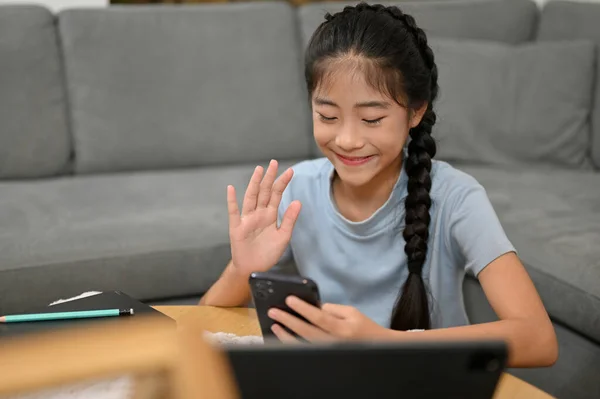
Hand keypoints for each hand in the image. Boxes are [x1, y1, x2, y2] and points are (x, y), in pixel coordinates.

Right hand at [227, 160, 301, 276]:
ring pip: (251, 197)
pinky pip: (233, 212)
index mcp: (270, 215)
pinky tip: (230, 189)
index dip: (283, 183)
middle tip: (274, 162)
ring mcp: (247, 219)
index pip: (277, 195)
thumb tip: (298, 202)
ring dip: (254, 183)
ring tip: (258, 170)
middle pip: (264, 192)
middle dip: (269, 177)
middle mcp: (258, 214)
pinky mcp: (237, 228)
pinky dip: (231, 201)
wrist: (254, 269)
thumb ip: (289, 219)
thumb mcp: (283, 236)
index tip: (290, 171)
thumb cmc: (268, 253)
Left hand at [267, 296, 392, 341]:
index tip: (289, 299)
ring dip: (286, 335)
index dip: (303, 308)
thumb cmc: (364, 326)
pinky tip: (283, 336)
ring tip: (274, 325)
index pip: (318, 317)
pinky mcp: (324, 356)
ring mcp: (327, 351)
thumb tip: (313, 308)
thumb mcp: (352, 312)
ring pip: (303, 345)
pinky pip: (305, 350)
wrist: (377, 346)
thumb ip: (332, 309)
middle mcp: (333, 342)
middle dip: (288, 321)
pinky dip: (292, 344)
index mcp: (342, 329)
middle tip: (273, 311)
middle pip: (306, 331)